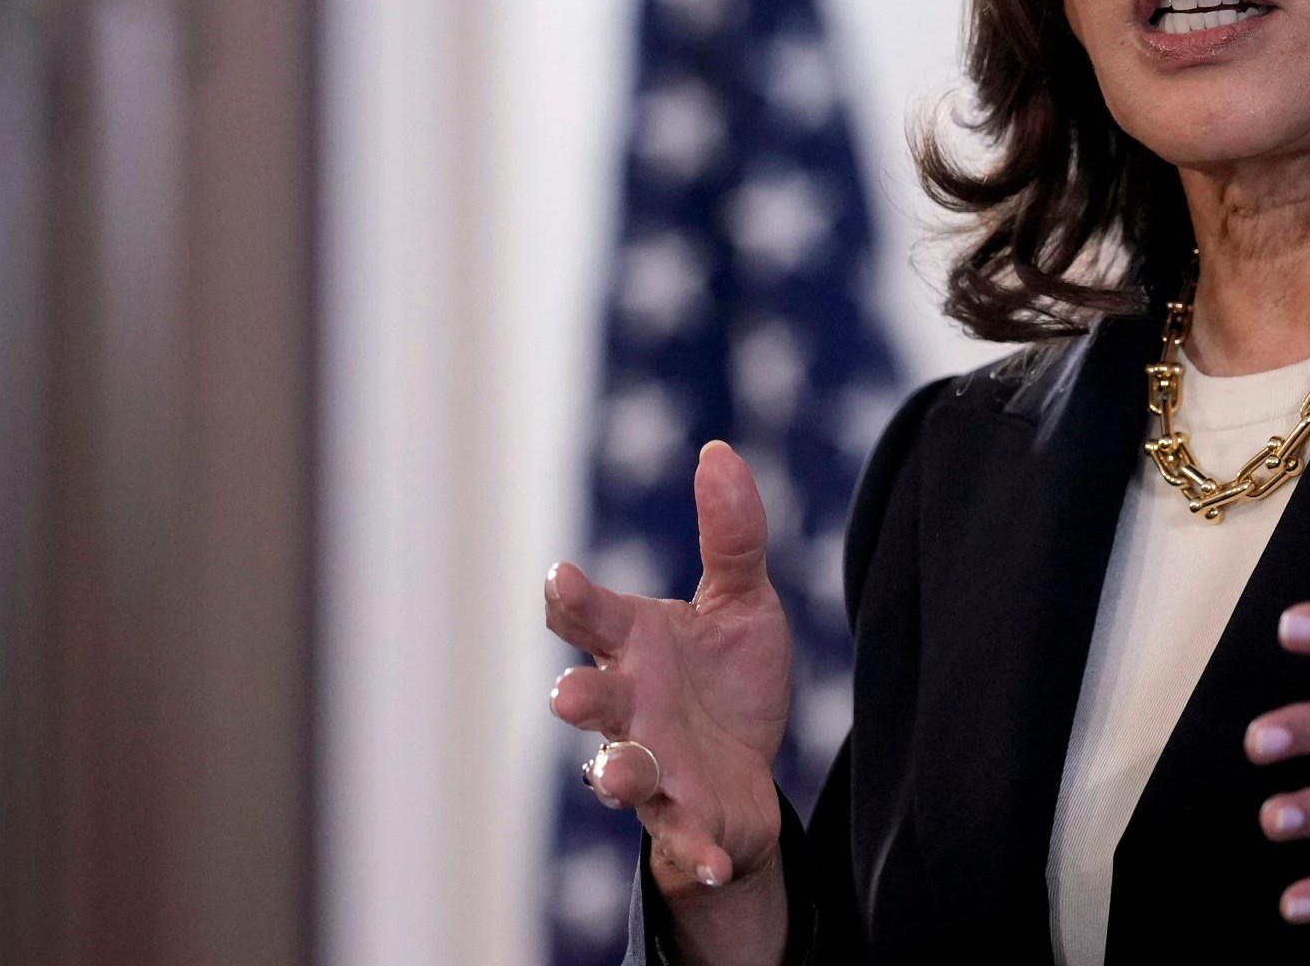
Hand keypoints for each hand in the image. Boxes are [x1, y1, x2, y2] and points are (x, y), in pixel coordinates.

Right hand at [546, 441, 792, 948]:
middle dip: (578, 694)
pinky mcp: (684, 815)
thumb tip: (718, 451)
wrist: (747, 773)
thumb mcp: (742, 604)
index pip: (589, 617)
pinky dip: (692, 851)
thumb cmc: (726, 682)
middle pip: (590, 698)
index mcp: (635, 644)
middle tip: (568, 694)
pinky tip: (708, 859)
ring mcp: (651, 764)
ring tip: (620, 773)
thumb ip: (731, 536)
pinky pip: (682, 838)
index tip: (561, 576)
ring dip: (617, 774)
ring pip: (620, 771)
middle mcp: (630, 705)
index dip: (572, 598)